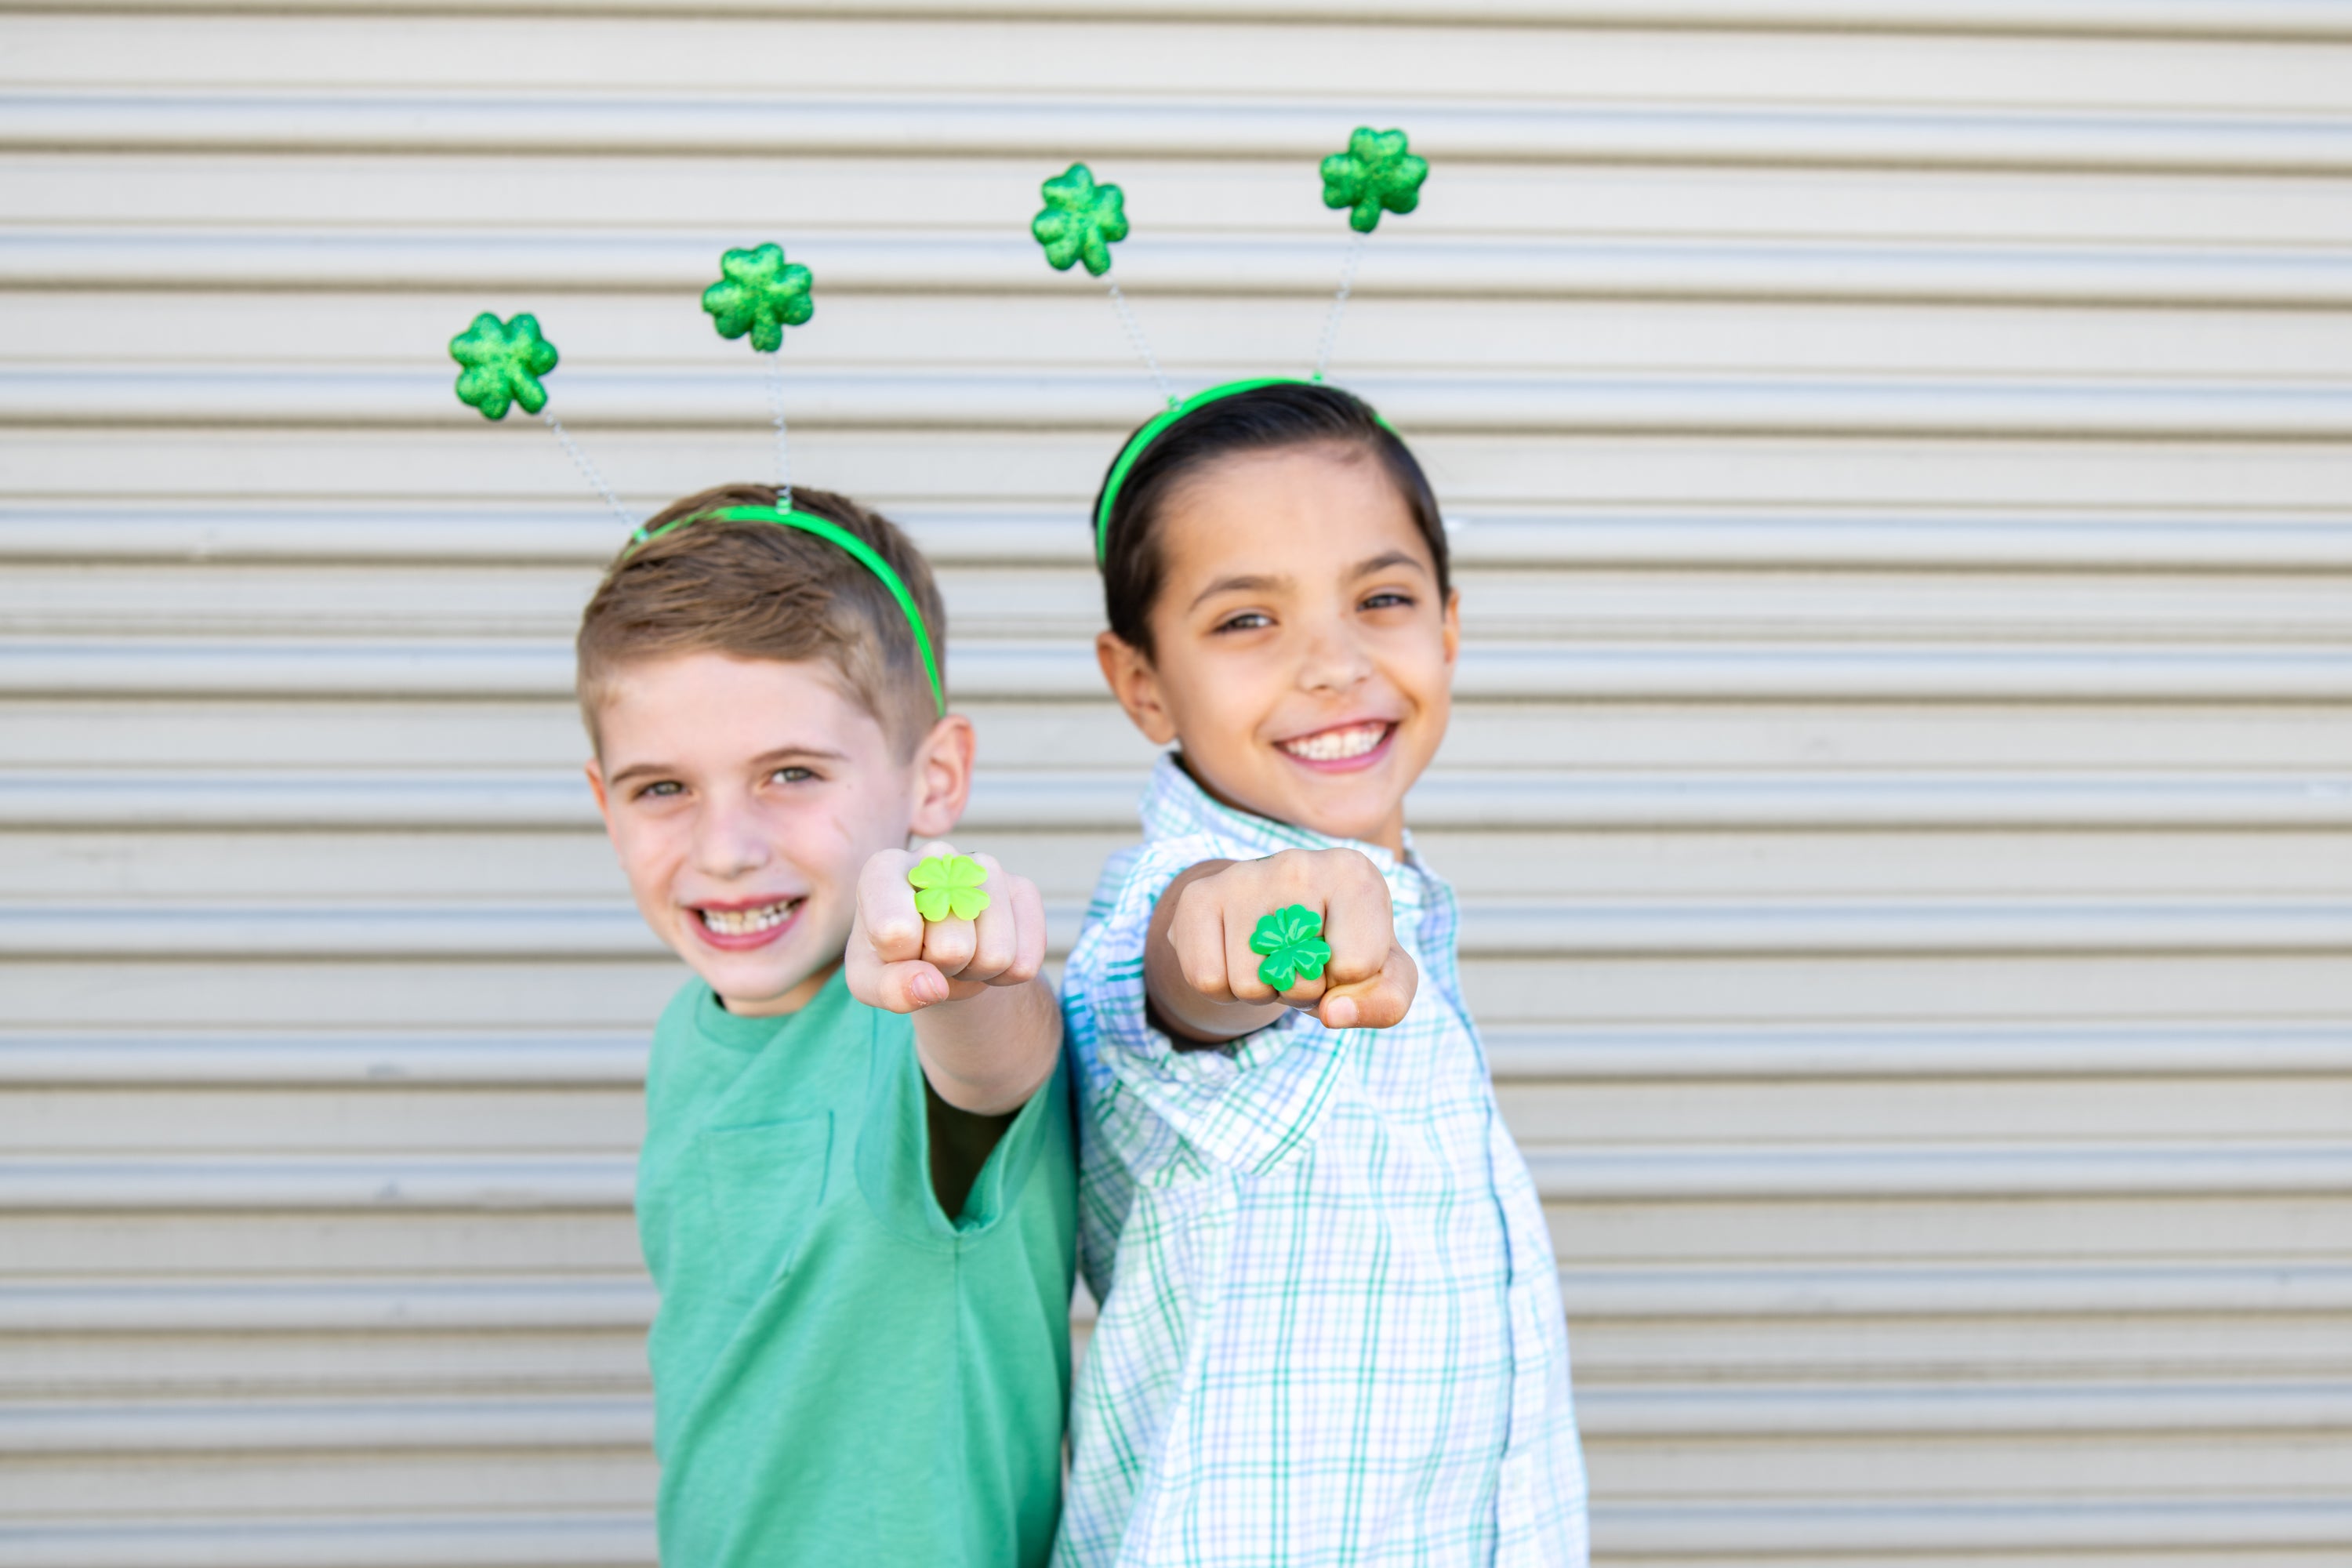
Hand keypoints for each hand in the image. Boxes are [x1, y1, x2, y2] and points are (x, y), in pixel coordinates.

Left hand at [847, 840, 1048, 1013]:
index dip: (900, 960)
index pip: (895, 930)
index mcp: (884, 869)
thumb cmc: (893, 958)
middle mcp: (938, 856)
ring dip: (976, 973)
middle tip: (931, 955)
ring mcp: (986, 867)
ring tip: (957, 954)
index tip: (896, 949)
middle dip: (943, 970)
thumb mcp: (872, 981)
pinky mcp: (1023, 888)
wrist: (936, 949)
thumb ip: (890, 988)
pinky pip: (1026, 960)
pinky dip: (1006, 976)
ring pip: (996, 955)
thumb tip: (931, 986)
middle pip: (952, 949)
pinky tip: (986, 952)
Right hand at [1158, 847, 1416, 1032]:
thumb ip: (1386, 1001)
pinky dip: (1222, 988)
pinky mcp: (1199, 895)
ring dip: (1262, 992)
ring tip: (1271, 959)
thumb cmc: (1339, 944)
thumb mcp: (1384, 975)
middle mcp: (1299, 864)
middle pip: (1300, 980)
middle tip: (1302, 963)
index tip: (1342, 958)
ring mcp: (1243, 876)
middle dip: (1303, 991)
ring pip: (1249, 984)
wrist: (1275, 912)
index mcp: (1355, 874)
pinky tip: (1238, 958)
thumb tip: (1334, 1012)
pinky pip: (1205, 978)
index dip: (1349, 983)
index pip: (1358, 965)